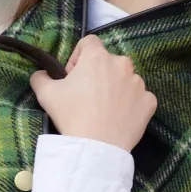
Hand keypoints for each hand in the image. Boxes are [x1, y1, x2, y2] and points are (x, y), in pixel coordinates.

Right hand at [29, 35, 157, 152]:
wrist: (96, 148)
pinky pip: (140, 98)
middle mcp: (122, 64)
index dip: (79, 58)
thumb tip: (41, 74)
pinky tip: (119, 117)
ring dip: (116, 88)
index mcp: (98, 57)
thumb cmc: (71, 116)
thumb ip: (40, 77)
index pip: (89, 43)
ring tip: (105, 109)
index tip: (73, 77)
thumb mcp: (46, 94)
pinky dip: (131, 104)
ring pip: (126, 80)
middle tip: (88, 96)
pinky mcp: (149, 102)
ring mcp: (139, 83)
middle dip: (99, 74)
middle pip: (109, 62)